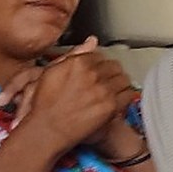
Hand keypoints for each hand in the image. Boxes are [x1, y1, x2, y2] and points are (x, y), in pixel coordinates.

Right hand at [0, 38, 136, 156]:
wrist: (47, 130)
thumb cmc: (44, 104)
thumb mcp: (51, 72)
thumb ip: (73, 54)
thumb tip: (92, 41)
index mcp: (78, 62)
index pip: (99, 55)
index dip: (99, 64)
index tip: (97, 71)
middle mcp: (93, 74)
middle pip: (114, 66)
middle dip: (111, 72)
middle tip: (107, 81)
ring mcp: (103, 90)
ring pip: (123, 79)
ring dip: (120, 83)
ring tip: (113, 90)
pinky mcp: (111, 106)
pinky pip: (128, 95)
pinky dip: (124, 96)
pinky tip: (118, 100)